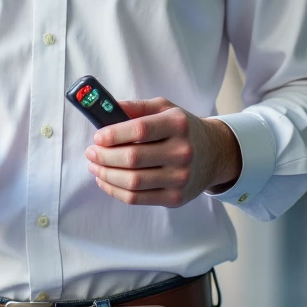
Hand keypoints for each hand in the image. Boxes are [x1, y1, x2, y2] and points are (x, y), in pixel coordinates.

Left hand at [85, 98, 241, 207]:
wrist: (215, 154)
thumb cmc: (183, 129)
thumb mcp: (165, 109)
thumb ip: (136, 107)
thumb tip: (105, 109)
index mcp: (178, 125)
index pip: (140, 130)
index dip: (113, 135)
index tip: (97, 137)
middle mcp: (182, 152)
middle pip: (133, 159)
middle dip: (104, 156)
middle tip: (91, 152)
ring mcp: (180, 178)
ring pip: (132, 182)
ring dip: (105, 174)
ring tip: (94, 166)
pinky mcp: (175, 198)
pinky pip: (136, 198)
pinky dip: (114, 190)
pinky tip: (105, 180)